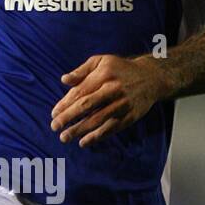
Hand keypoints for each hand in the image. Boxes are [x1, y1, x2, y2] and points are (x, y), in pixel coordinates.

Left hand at [51, 53, 166, 146]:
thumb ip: (82, 71)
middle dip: (69, 118)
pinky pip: (111, 128)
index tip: (53, 114)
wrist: (151, 78)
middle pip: (87, 106)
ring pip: (98, 120)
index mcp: (104, 75)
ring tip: (64, 137)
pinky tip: (83, 142)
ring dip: (80, 130)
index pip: (80, 92)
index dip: (65, 104)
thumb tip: (64, 80)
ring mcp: (123, 104)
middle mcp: (113, 90)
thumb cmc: (120, 69)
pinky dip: (97, 136)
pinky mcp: (130, 116)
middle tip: (54, 127)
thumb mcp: (101, 61)